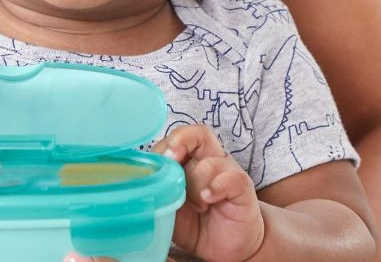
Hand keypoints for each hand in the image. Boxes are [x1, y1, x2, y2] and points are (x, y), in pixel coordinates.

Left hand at [153, 125, 263, 261]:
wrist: (231, 247)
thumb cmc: (197, 223)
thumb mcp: (171, 208)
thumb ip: (158, 192)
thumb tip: (137, 184)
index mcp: (190, 160)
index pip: (177, 138)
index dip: (165, 146)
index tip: (156, 164)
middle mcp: (210, 159)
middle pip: (197, 134)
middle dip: (180, 142)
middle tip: (172, 162)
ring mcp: (228, 172)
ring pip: (210, 161)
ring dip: (196, 182)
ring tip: (196, 204)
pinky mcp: (243, 188)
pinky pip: (231, 178)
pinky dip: (216, 186)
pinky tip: (207, 199)